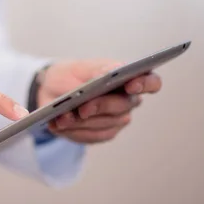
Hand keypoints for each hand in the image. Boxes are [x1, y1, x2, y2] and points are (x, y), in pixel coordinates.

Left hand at [37, 59, 161, 143]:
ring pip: (105, 125)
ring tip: (62, 118)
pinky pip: (91, 136)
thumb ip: (96, 70)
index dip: (145, 84)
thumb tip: (107, 74)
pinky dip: (73, 131)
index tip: (131, 85)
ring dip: (81, 122)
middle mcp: (128, 101)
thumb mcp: (80, 67)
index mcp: (128, 78)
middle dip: (101, 106)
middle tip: (82, 108)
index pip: (151, 82)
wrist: (53, 89)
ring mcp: (116, 120)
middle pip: (123, 106)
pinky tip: (58, 124)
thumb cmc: (71, 75)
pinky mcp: (103, 133)